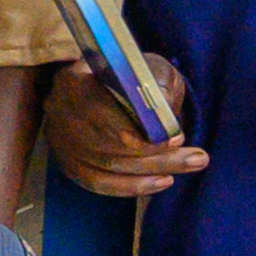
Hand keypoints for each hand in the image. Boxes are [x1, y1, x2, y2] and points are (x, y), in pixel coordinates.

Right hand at [43, 66, 204, 197]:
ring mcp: (59, 141)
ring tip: (190, 166)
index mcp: (73, 80)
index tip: (177, 136)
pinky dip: (131, 186)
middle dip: (156, 156)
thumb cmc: (130, 74)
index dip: (139, 130)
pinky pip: (98, 183)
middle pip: (107, 146)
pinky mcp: (67, 162)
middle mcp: (58, 112)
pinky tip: (161, 182)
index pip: (102, 113)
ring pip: (106, 167)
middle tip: (197, 158)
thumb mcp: (147, 68)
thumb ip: (156, 86)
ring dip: (152, 172)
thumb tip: (164, 112)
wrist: (103, 84)